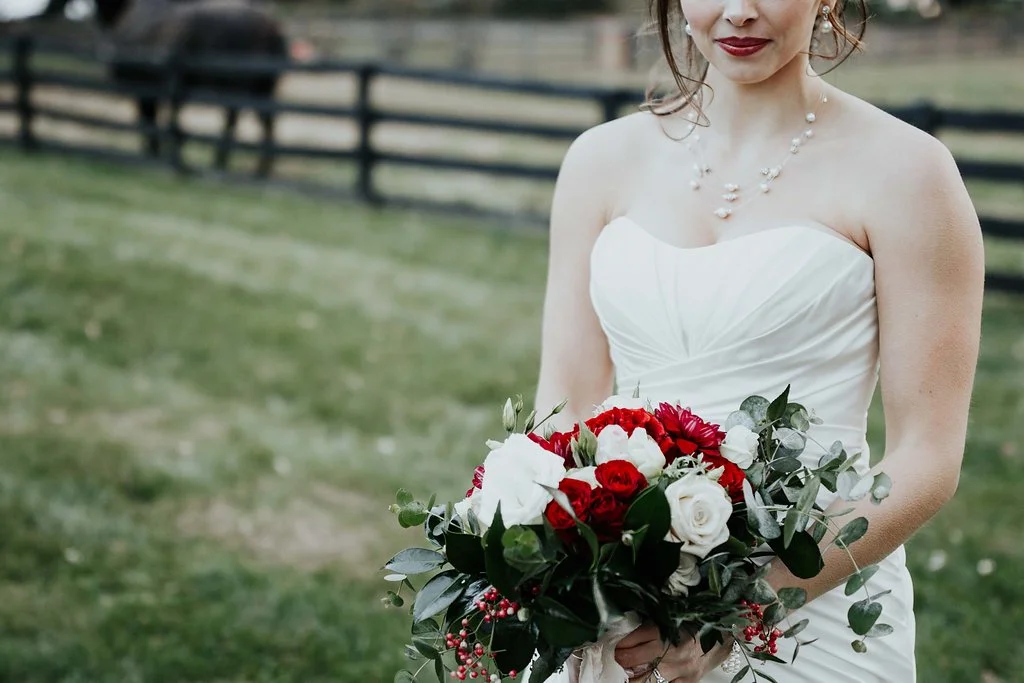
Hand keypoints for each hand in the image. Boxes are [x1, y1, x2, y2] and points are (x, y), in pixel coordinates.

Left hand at [614, 623, 731, 682]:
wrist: (725, 630)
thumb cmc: (697, 621)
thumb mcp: (672, 616)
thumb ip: (652, 625)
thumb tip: (627, 635)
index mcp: (666, 627)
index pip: (633, 638)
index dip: (619, 644)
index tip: (612, 647)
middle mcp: (671, 648)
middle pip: (635, 659)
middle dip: (621, 662)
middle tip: (615, 663)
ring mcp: (680, 667)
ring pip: (647, 680)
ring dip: (633, 679)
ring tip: (625, 678)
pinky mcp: (689, 680)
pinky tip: (644, 682)